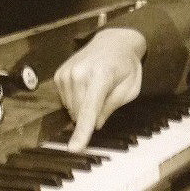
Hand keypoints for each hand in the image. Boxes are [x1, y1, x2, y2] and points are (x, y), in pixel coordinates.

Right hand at [54, 28, 146, 150]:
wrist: (114, 42)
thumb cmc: (126, 66)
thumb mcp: (130, 89)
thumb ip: (112, 107)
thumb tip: (95, 125)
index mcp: (101, 75)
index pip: (89, 109)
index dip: (82, 131)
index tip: (74, 148)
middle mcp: (79, 73)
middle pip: (79, 113)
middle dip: (92, 116)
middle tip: (106, 98)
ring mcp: (67, 73)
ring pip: (71, 109)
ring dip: (84, 108)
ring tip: (98, 89)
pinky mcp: (59, 74)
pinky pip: (65, 101)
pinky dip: (76, 101)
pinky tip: (87, 88)